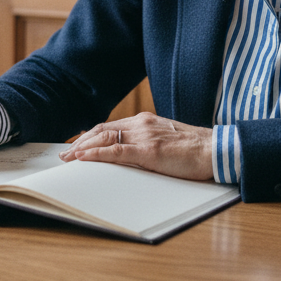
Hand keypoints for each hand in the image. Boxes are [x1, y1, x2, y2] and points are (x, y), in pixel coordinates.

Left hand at [59, 112, 213, 180]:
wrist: (215, 150)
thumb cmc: (195, 150)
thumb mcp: (166, 142)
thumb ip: (148, 144)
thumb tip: (130, 156)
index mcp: (145, 121)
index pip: (110, 126)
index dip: (90, 136)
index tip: (77, 146)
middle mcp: (141, 124)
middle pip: (102, 130)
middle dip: (80, 142)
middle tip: (65, 154)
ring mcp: (144, 136)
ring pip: (104, 138)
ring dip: (82, 148)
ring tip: (68, 159)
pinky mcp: (149, 150)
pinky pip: (116, 151)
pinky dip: (97, 154)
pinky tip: (84, 159)